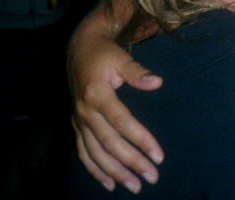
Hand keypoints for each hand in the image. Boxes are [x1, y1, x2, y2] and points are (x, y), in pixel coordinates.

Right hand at [67, 4, 163, 192]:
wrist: (78, 48)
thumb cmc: (104, 53)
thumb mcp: (120, 58)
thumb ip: (138, 72)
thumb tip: (157, 82)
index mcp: (97, 95)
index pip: (122, 122)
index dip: (141, 139)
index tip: (158, 155)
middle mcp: (84, 111)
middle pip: (110, 143)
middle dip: (132, 162)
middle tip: (152, 177)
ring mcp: (78, 120)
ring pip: (96, 153)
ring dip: (114, 172)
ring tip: (134, 186)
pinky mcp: (76, 125)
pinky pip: (82, 152)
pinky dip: (94, 169)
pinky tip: (109, 184)